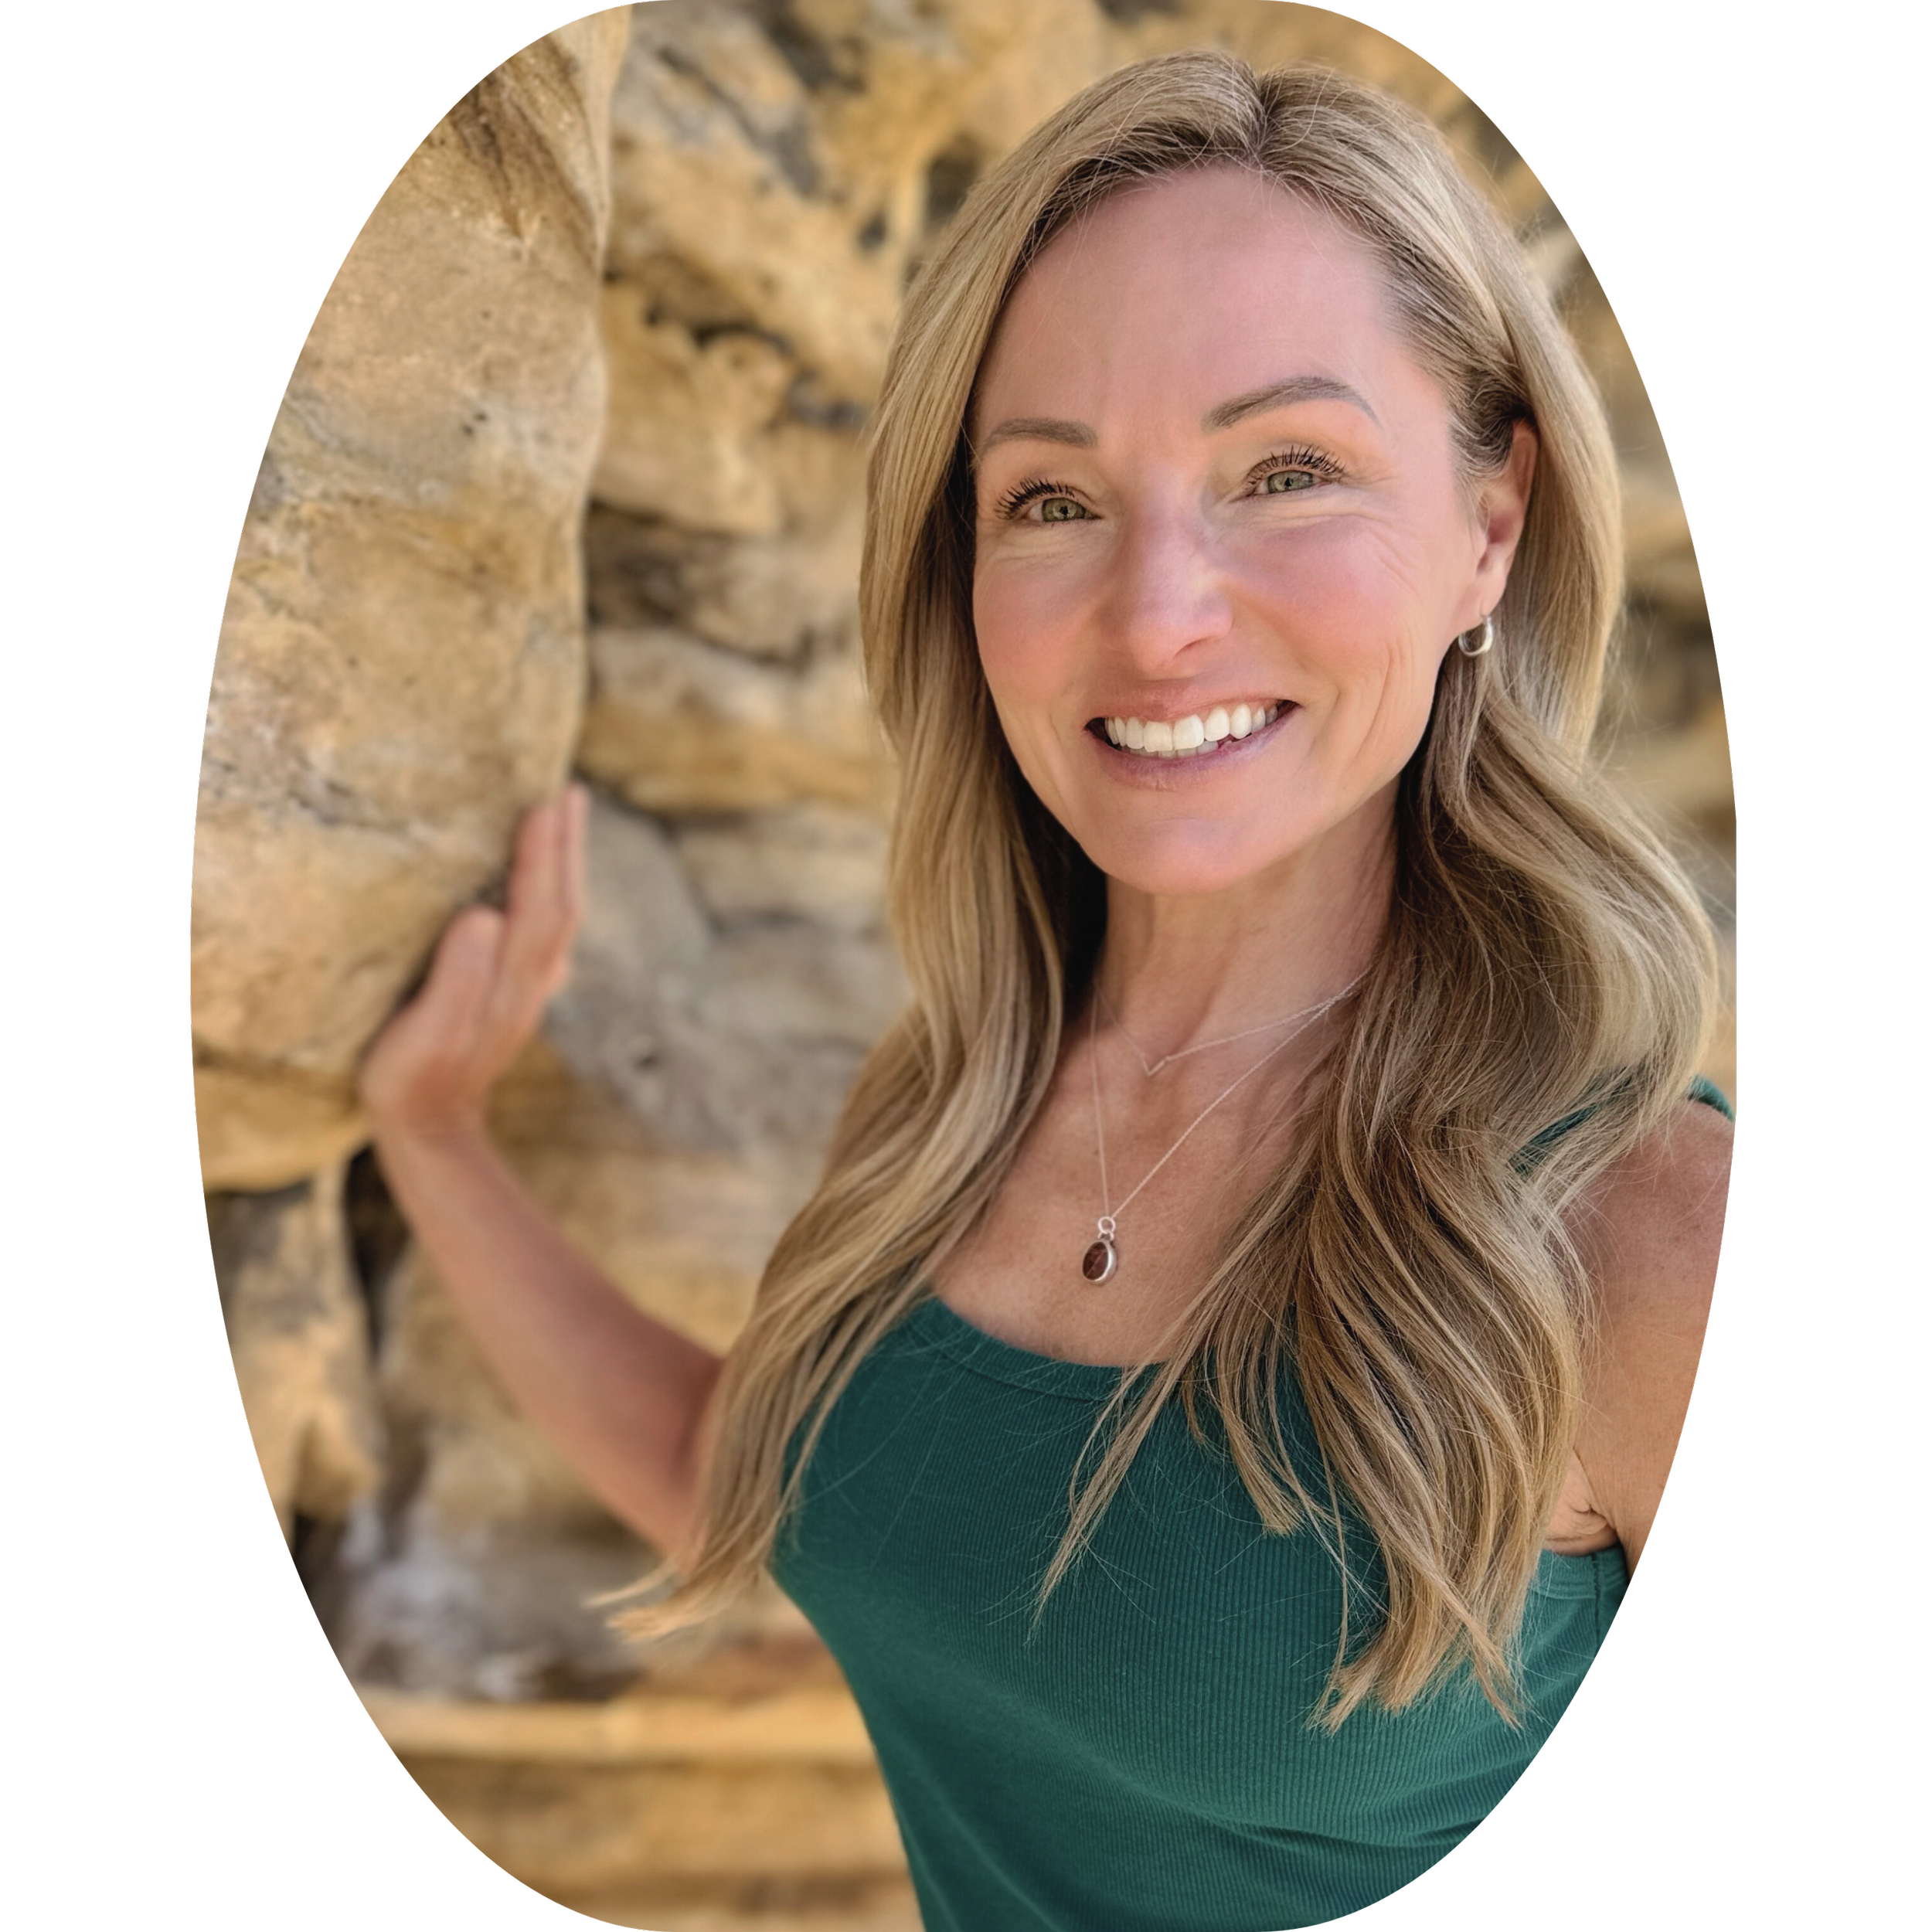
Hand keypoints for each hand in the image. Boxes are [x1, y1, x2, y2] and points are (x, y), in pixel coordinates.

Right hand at [358, 786, 586, 1143]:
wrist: (432, 1133)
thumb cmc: (414, 1080)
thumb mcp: (425, 1033)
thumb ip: (458, 977)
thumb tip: (486, 916)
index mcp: (509, 980)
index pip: (538, 904)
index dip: (544, 853)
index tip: (547, 801)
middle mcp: (530, 981)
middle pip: (561, 904)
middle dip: (566, 847)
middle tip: (568, 792)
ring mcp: (529, 990)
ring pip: (560, 919)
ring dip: (565, 867)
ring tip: (565, 821)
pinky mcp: (517, 998)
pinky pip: (548, 936)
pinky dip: (553, 898)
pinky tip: (547, 888)